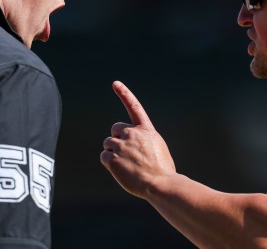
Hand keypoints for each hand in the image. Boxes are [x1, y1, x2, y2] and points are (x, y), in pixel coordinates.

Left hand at [100, 81, 175, 198]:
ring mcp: (121, 145)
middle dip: (117, 139)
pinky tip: (121, 170)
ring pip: (108, 144)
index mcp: (145, 129)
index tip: (115, 83)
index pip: (134, 106)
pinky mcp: (113, 159)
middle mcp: (132, 133)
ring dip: (114, 153)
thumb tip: (132, 144)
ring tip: (127, 165)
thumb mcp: (157, 147)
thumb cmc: (162, 170)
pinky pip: (104, 157)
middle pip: (114, 130)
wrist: (160, 184)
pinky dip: (109, 163)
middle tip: (127, 154)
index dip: (124, 93)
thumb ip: (143, 140)